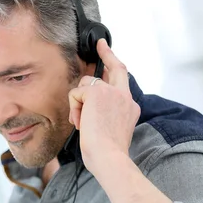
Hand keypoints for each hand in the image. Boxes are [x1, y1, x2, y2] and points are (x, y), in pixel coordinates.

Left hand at [68, 39, 139, 174]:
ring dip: (78, 103)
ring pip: (86, 85)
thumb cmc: (108, 152)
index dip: (115, 66)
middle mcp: (124, 96)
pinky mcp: (97, 93)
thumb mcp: (111, 129)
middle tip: (100, 45)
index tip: (108, 52)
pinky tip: (79, 122)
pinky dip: (73, 108)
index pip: (122, 81)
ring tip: (82, 122)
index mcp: (129, 106)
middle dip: (107, 54)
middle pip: (115, 68)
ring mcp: (112, 92)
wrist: (109, 157)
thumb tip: (87, 101)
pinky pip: (76, 94)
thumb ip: (105, 112)